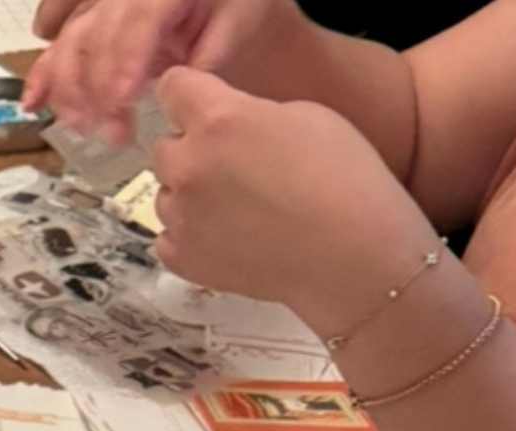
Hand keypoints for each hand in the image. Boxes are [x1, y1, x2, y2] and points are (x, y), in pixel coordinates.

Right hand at [25, 0, 280, 143]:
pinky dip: (42, 78)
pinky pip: (58, 49)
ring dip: (70, 93)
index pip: (137, 22)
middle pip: (96, 39)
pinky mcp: (89, 28)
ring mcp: (102, 10)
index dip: (125, 62)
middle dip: (98, 91)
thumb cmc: (230, 2)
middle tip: (116, 135)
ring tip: (83, 128)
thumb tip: (188, 85)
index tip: (122, 100)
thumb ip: (215, 48)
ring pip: (70, 46)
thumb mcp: (237, 16)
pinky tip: (32, 103)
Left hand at [151, 67, 432, 327]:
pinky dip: (189, 233)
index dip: (189, 92)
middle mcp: (188, 168)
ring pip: (166, 193)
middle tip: (234, 162)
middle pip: (166, 146)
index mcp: (218, 121)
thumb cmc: (341, 176)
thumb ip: (247, 112)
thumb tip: (225, 123)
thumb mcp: (302, 113)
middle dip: (192, 147)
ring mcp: (180, 219)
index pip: (173, 86)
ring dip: (190, 192)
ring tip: (236, 204)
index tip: (201, 101)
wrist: (350, 253)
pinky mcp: (182, 260)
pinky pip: (169, 236)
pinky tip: (226, 233)